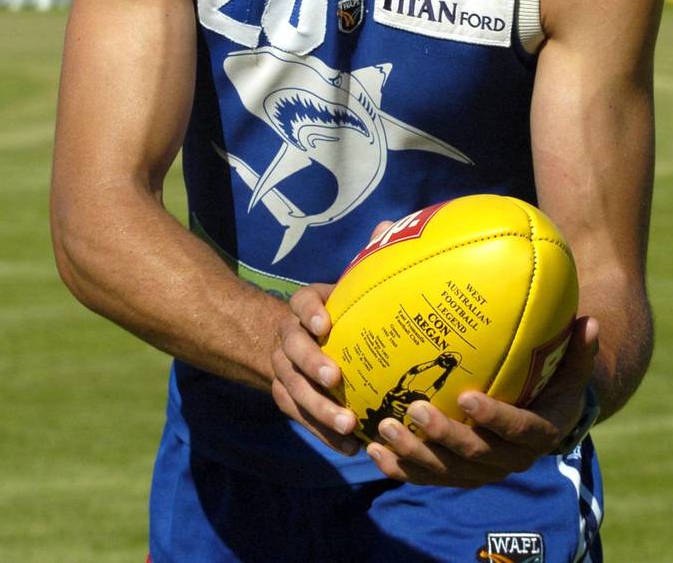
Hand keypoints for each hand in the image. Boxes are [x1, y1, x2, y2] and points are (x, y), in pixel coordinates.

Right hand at [271, 222, 394, 455]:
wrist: (288, 339)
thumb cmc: (335, 310)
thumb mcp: (346, 285)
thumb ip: (366, 260)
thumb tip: (389, 225)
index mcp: (304, 306)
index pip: (300, 303)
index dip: (310, 313)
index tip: (325, 325)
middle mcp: (287, 337)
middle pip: (292, 351)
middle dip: (312, 365)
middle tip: (337, 379)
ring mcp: (282, 370)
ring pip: (292, 390)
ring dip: (319, 408)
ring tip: (349, 424)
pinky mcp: (286, 398)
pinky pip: (300, 418)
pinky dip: (323, 433)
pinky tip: (350, 447)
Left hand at [363, 316, 599, 488]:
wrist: (542, 420)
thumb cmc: (554, 383)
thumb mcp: (571, 367)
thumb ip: (579, 348)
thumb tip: (590, 320)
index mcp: (538, 433)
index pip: (518, 430)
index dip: (494, 417)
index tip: (468, 396)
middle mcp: (509, 460)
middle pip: (474, 456)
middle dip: (443, 437)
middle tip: (414, 410)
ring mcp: (480, 470)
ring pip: (445, 472)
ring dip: (413, 454)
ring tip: (382, 427)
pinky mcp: (456, 473)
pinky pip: (425, 476)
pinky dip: (398, 467)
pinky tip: (370, 448)